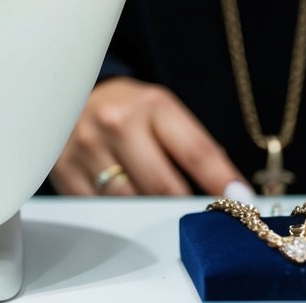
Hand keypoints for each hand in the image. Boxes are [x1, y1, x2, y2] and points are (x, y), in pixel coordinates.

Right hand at [51, 77, 245, 195]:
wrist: (72, 91)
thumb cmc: (129, 110)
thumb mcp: (162, 113)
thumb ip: (191, 148)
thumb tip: (229, 194)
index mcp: (150, 106)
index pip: (195, 151)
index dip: (221, 181)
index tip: (240, 201)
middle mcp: (117, 123)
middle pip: (163, 186)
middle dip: (183, 205)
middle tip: (196, 215)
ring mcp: (87, 148)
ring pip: (131, 202)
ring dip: (148, 212)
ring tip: (154, 206)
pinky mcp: (65, 170)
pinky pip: (101, 209)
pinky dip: (116, 213)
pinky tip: (121, 202)